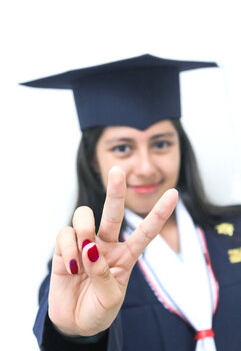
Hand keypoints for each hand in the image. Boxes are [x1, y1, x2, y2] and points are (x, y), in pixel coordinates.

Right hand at [48, 166, 177, 335]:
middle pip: (113, 212)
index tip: (174, 193)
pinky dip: (67, 248)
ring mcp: (85, 244)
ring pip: (84, 216)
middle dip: (116, 191)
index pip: (145, 231)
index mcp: (126, 255)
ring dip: (84, 229)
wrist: (76, 323)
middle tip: (118, 171)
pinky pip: (64, 234)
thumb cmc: (99, 309)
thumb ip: (103, 273)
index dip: (159, 213)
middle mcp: (106, 244)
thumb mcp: (110, 298)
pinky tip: (70, 266)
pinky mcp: (64, 247)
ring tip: (83, 250)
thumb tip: (89, 248)